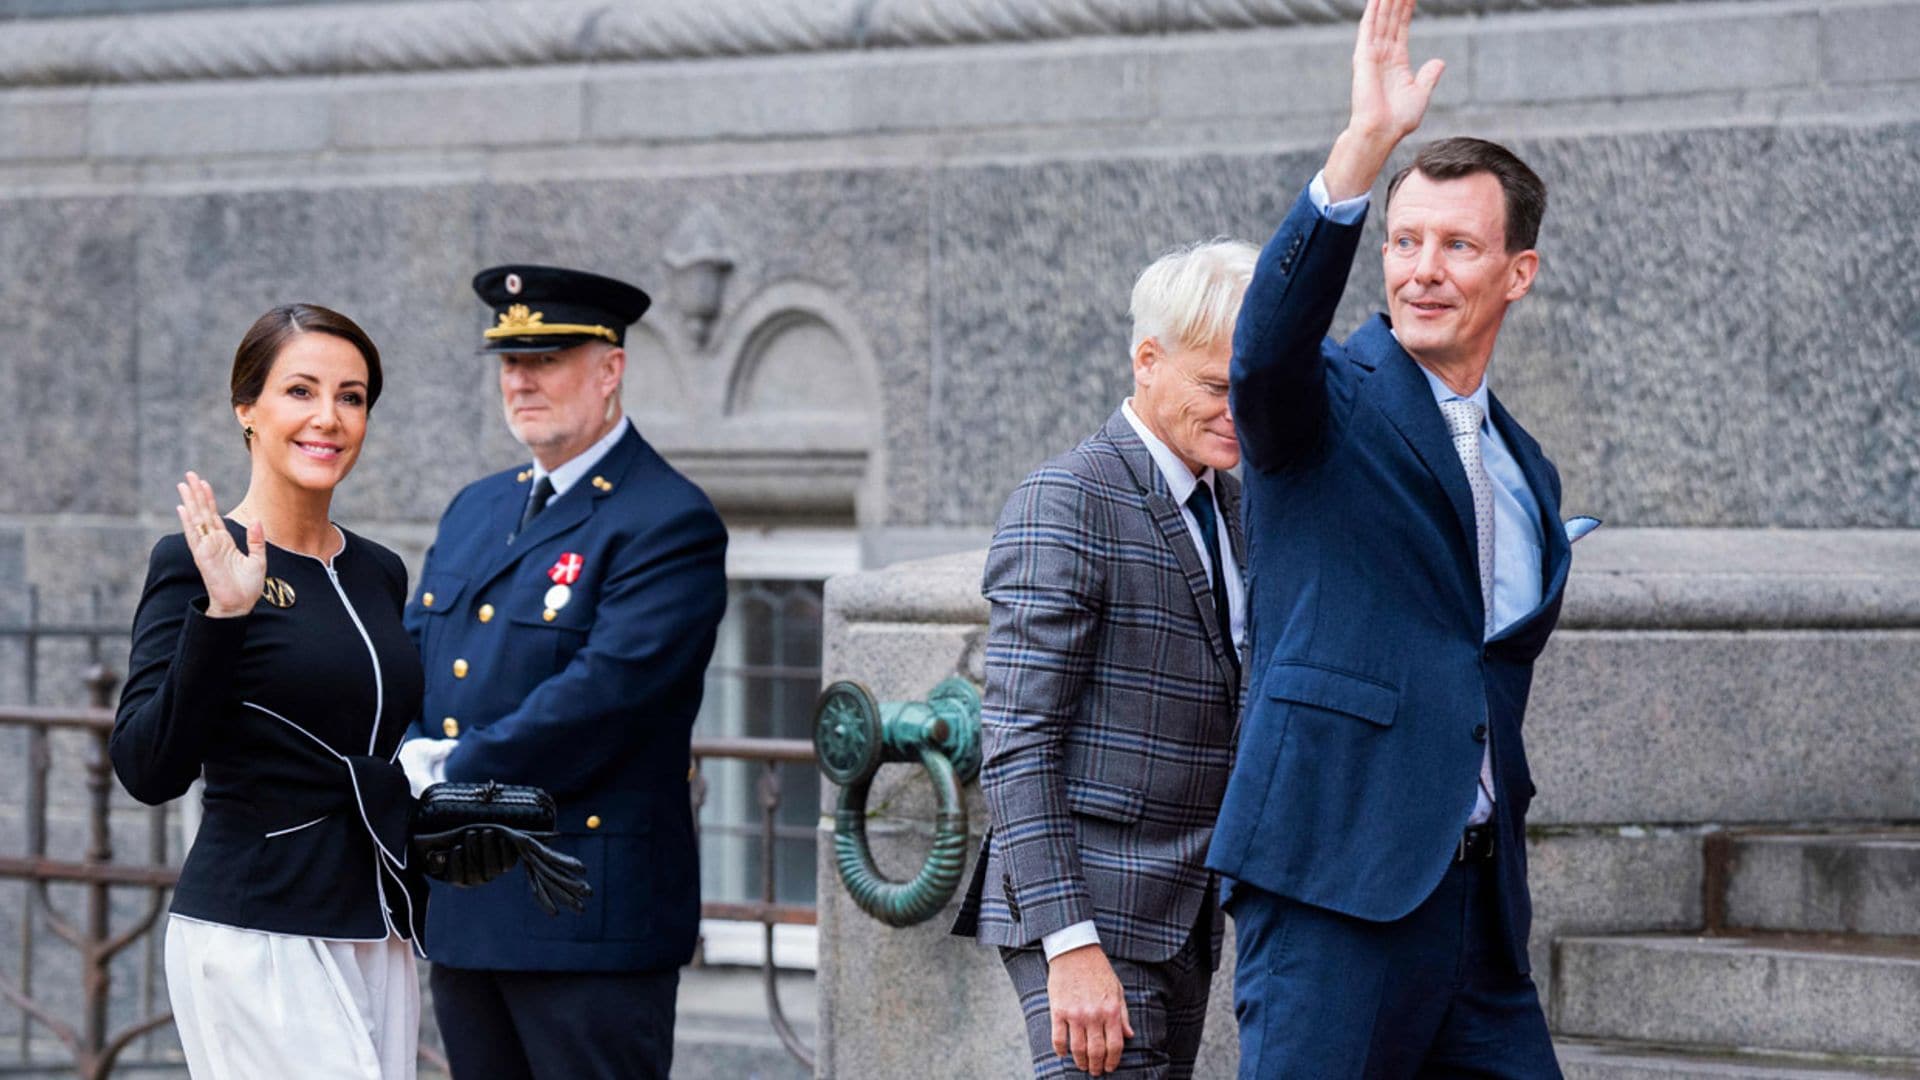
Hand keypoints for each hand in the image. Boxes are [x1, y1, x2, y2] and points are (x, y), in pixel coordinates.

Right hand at [174, 471, 264, 618]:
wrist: (240, 605)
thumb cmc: (248, 586)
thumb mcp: (258, 559)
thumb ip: (256, 540)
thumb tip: (256, 520)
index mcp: (224, 541)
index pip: (214, 515)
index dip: (209, 498)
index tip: (203, 482)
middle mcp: (213, 542)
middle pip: (202, 512)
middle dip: (196, 493)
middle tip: (189, 474)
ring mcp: (206, 548)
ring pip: (196, 519)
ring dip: (190, 501)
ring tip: (183, 484)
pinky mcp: (203, 556)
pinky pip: (194, 536)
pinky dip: (188, 522)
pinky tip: (182, 508)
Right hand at [414, 825, 521, 885]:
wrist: (473, 838)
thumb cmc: (452, 841)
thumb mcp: (441, 845)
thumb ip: (435, 851)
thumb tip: (435, 856)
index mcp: (456, 877)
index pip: (456, 877)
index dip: (457, 863)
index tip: (456, 847)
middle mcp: (475, 880)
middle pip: (475, 873)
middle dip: (473, 851)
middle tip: (470, 833)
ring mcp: (491, 874)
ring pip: (492, 869)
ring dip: (489, 848)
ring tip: (486, 832)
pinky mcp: (504, 865)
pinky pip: (508, 863)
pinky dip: (506, 851)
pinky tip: (501, 839)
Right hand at [1047, 944, 1132, 1075]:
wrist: (1075, 951)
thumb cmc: (1098, 970)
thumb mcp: (1117, 990)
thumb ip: (1123, 1015)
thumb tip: (1129, 1035)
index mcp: (1111, 1010)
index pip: (1115, 1045)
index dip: (1113, 1060)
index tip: (1110, 1067)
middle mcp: (1094, 1015)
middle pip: (1096, 1051)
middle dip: (1097, 1066)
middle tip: (1096, 1071)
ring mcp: (1075, 1014)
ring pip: (1078, 1049)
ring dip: (1081, 1062)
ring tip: (1082, 1065)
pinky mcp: (1058, 1010)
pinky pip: (1058, 1038)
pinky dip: (1061, 1050)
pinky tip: (1063, 1054)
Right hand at [1323, 0, 1446, 200]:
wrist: (1382, 131)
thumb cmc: (1399, 120)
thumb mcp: (1421, 94)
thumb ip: (1428, 76)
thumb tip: (1439, 62)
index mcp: (1396, 61)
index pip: (1401, 27)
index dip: (1406, 9)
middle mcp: (1383, 54)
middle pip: (1391, 18)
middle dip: (1396, 0)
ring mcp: (1372, 53)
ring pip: (1380, 18)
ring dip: (1385, 0)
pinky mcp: (1364, 55)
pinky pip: (1369, 26)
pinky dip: (1373, 10)